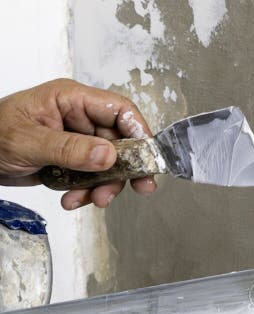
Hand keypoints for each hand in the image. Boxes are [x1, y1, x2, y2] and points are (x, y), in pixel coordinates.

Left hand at [0, 78, 157, 209]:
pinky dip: (87, 192)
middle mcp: (78, 118)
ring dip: (103, 186)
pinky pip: (92, 177)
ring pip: (109, 164)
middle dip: (123, 169)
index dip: (139, 133)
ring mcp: (76, 140)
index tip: (148, 158)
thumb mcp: (30, 142)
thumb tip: (109, 155)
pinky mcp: (71, 160)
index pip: (119, 110)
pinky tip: (72, 199)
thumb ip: (72, 149)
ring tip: (91, 200)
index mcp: (71, 99)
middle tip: (137, 188)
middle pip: (120, 142)